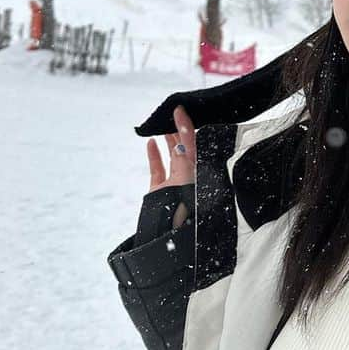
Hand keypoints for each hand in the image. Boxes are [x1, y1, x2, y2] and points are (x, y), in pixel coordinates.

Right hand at [145, 104, 195, 228]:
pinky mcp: (160, 191)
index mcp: (198, 173)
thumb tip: (184, 142)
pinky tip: (150, 143)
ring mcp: (174, 183)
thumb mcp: (185, 183)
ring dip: (167, 140)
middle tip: (172, 113)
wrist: (167, 239)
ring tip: (162, 124)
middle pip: (186, 147)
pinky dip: (154, 155)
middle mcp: (188, 176)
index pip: (194, 143)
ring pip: (172, 156)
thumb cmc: (183, 213)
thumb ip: (184, 162)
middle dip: (179, 129)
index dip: (187, 125)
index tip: (180, 110)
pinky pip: (158, 168)